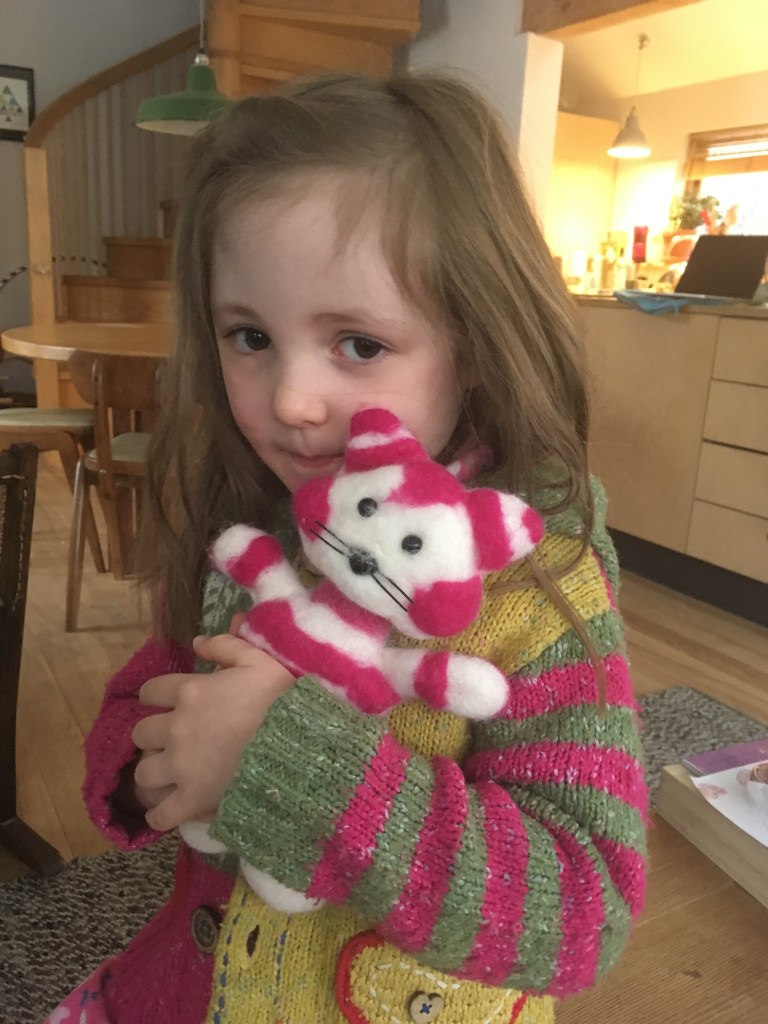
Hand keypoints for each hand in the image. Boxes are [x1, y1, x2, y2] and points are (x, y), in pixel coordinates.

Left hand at [132, 633, 293, 831]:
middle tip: (171, 740)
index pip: (150, 691)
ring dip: (153, 772)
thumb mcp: (259, 660)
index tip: (165, 702)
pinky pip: (160, 814)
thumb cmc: (282, 699)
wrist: (300, 744)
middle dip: (152, 735)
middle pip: (141, 733)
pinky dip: (159, 815)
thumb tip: (197, 642)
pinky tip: (165, 811)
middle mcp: (177, 728)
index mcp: (190, 692)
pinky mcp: (192, 800)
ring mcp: (181, 767)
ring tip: (168, 775)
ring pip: (143, 772)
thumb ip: (226, 645)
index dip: (155, 696)